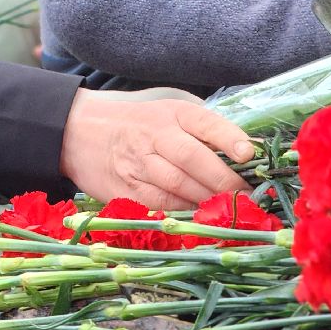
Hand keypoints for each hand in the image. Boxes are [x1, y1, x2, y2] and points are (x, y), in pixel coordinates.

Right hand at [59, 87, 254, 210]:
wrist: (79, 131)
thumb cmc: (138, 124)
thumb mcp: (169, 114)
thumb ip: (204, 131)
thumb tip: (251, 155)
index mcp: (170, 113)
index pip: (204, 122)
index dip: (228, 138)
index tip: (248, 154)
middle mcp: (153, 135)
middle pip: (192, 159)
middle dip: (224, 182)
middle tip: (247, 197)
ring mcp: (137, 163)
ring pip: (178, 186)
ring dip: (207, 201)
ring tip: (230, 211)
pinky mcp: (125, 189)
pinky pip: (159, 205)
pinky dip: (183, 212)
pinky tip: (199, 216)